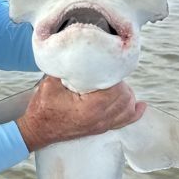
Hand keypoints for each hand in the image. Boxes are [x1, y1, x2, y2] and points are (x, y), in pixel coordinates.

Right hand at [16, 76, 144, 152]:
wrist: (37, 129)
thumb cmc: (43, 108)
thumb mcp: (51, 82)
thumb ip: (67, 67)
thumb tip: (77, 49)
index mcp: (90, 107)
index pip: (116, 88)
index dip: (114, 74)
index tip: (106, 65)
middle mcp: (100, 119)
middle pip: (125, 97)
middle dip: (121, 83)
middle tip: (109, 72)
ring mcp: (102, 125)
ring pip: (128, 109)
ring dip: (127, 94)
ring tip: (118, 83)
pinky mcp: (101, 129)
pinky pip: (125, 122)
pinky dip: (134, 112)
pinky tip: (140, 105)